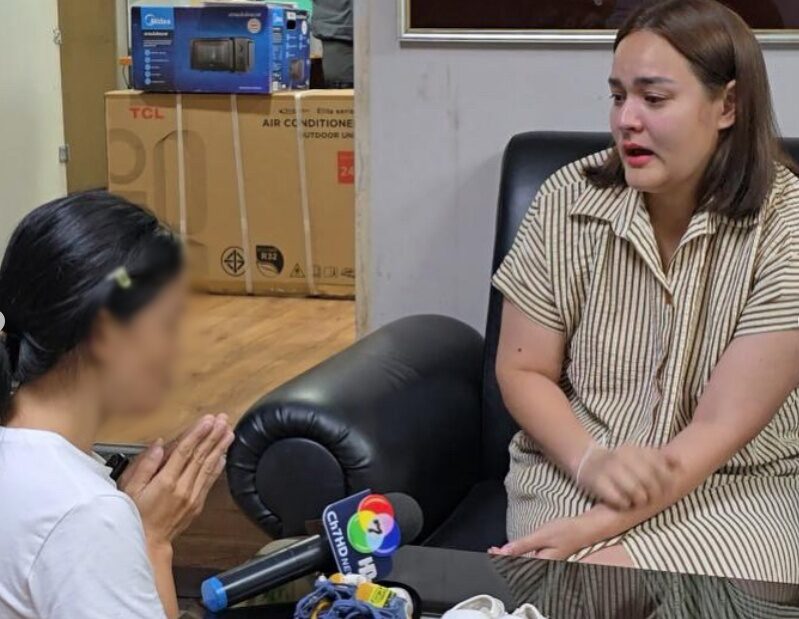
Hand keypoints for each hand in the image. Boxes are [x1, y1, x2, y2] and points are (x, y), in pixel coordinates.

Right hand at [119, 413, 233, 548]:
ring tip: (228, 432)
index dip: (198, 433)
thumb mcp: (130, 489)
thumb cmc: (135, 515)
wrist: (148, 543)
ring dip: (220, 447)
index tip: (208, 420)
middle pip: (201, 456)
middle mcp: (183, 488)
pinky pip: (210, 480)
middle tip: (223, 420)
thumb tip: (158, 445)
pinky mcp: (198, 503)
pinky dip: (218, 466)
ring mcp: (193, 496)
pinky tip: (223, 455)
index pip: (185, 451)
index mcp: (166, 482)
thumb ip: (144, 465)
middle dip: (213, 435)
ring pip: (209, 466)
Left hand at [488, 515, 595, 559]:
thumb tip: (505, 552)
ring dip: (510, 557)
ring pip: (524, 563)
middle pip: (519, 566)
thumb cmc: (566, 531)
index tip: (493, 550)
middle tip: (492, 550)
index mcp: (542, 563)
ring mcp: (546, 562)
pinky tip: (514, 550)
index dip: (502, 559)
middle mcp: (544, 566)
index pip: (516, 565)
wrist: (585, 528)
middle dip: (504, 559)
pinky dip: (519, 554)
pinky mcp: (548, 557)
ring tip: (498, 551)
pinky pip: (530, 559)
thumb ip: (523, 545)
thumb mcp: (542, 535)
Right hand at [576, 443, 678, 509]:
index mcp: (634, 449)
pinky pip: (618, 499)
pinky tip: (625, 503)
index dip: (666, 479)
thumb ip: (660, 459)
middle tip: (652, 498)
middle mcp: (621, 457)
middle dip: (654, 493)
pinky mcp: (597, 482)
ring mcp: (608, 469)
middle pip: (648, 479)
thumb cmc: (620, 462)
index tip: (665, 487)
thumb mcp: (639, 455)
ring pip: (634, 490)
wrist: (588, 462)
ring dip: (641, 500)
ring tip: (639, 501)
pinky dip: (625, 504)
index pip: (658, 464)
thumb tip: (680, 464)